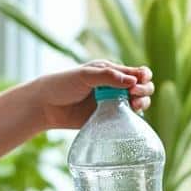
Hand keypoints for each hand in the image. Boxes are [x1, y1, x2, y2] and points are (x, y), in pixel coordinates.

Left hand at [34, 61, 153, 129]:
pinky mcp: (108, 119)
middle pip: (142, 87)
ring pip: (138, 103)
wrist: (46, 106)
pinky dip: (133, 118)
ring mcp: (113, 103)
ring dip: (142, 103)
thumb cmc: (62, 84)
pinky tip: (131, 117)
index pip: (137, 72)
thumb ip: (107, 77)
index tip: (140, 81)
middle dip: (144, 90)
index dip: (143, 76)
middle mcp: (116, 87)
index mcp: (111, 72)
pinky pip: (126, 119)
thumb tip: (133, 81)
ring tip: (134, 105)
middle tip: (134, 94)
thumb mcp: (84, 75)